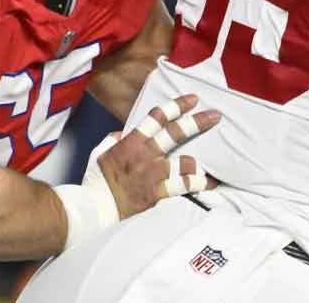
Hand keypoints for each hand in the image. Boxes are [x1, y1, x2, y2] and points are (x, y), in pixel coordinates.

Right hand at [94, 94, 220, 219]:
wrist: (93, 209)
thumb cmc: (94, 182)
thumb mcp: (99, 154)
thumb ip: (113, 141)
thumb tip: (122, 134)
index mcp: (131, 143)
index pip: (157, 118)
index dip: (177, 105)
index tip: (193, 99)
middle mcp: (145, 155)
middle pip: (176, 133)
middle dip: (198, 122)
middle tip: (215, 116)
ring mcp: (153, 174)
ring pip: (185, 162)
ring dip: (199, 163)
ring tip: (213, 166)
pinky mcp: (158, 193)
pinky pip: (184, 186)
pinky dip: (199, 184)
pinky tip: (210, 184)